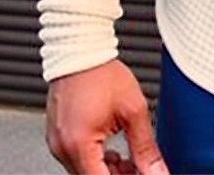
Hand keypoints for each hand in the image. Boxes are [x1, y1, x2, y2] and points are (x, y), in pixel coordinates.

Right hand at [44, 58, 169, 174]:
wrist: (79, 50)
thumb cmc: (101, 73)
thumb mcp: (133, 109)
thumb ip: (145, 146)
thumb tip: (156, 171)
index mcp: (78, 145)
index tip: (140, 174)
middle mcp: (62, 148)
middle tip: (139, 169)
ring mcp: (57, 143)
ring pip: (84, 171)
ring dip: (106, 171)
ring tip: (129, 161)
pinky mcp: (57, 136)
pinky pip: (76, 159)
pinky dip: (95, 160)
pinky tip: (112, 152)